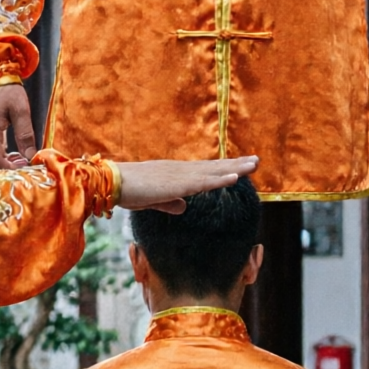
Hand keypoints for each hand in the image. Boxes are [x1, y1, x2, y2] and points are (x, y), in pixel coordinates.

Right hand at [0, 83, 36, 168]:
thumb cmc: (5, 87)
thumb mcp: (20, 108)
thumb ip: (25, 134)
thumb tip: (31, 156)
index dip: (11, 170)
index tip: (25, 168)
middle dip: (6, 169)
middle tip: (24, 164)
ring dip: (1, 163)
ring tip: (19, 157)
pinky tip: (8, 150)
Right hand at [114, 156, 259, 211]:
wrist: (111, 183)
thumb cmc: (126, 191)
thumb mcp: (151, 200)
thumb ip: (168, 203)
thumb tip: (183, 208)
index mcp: (174, 174)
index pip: (204, 170)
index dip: (222, 168)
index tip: (239, 166)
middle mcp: (180, 170)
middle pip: (213, 167)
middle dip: (235, 164)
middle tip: (256, 161)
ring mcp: (180, 176)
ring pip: (213, 172)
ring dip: (234, 169)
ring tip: (253, 165)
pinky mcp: (176, 184)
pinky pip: (203, 182)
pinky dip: (220, 179)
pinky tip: (235, 178)